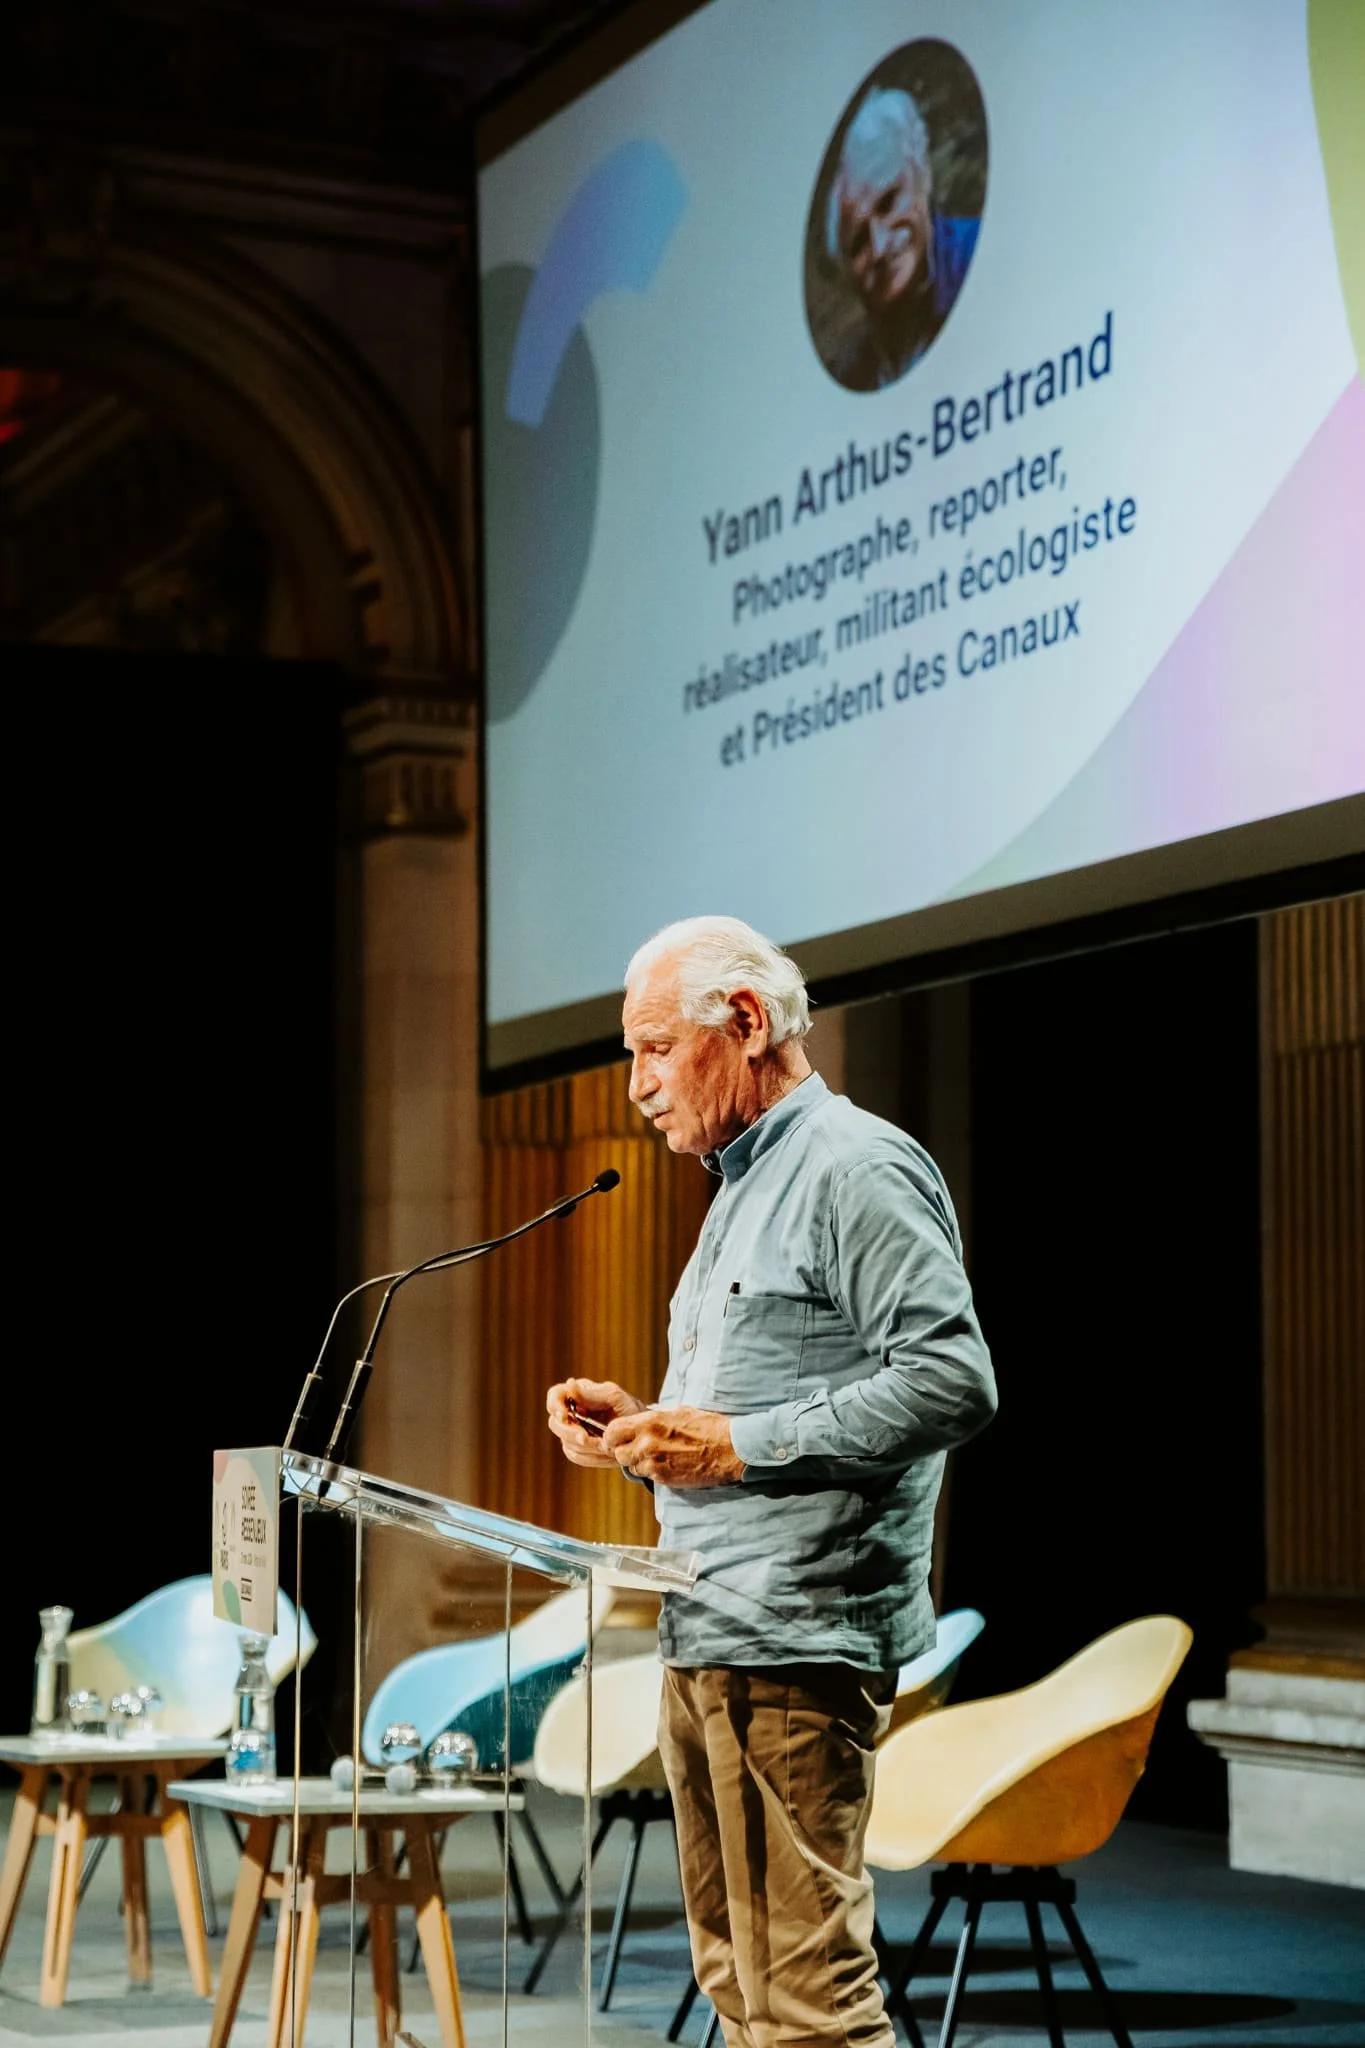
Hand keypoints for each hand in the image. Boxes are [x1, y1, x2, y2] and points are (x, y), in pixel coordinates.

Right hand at [547, 1378, 645, 1466]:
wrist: (641, 1434)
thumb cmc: (629, 1409)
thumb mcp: (615, 1397)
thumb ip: (591, 1393)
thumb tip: (569, 1384)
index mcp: (578, 1394)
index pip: (555, 1395)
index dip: (555, 1406)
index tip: (564, 1416)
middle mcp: (572, 1413)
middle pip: (556, 1424)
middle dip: (571, 1433)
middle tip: (588, 1439)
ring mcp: (573, 1432)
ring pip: (566, 1443)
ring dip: (587, 1448)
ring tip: (608, 1447)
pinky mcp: (579, 1449)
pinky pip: (576, 1456)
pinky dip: (591, 1457)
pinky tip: (607, 1454)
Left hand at [603, 1405, 745, 1487]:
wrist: (729, 1449)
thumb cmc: (707, 1426)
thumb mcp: (677, 1412)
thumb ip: (654, 1419)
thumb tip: (640, 1423)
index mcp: (649, 1422)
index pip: (612, 1431)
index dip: (613, 1435)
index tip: (619, 1436)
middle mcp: (647, 1443)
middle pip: (618, 1453)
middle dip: (624, 1450)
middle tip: (637, 1447)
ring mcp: (654, 1463)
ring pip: (631, 1466)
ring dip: (638, 1462)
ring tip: (656, 1455)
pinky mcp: (663, 1478)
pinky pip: (647, 1476)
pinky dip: (652, 1471)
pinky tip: (667, 1463)